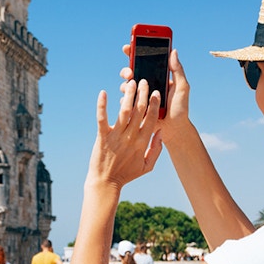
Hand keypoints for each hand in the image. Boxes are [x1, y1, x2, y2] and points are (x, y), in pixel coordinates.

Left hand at [86, 73, 162, 190]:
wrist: (106, 183)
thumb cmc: (126, 174)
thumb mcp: (147, 167)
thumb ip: (156, 150)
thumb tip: (161, 134)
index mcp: (143, 143)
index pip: (152, 119)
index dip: (154, 104)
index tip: (156, 92)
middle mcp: (131, 137)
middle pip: (140, 111)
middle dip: (143, 94)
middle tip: (144, 81)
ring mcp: (116, 136)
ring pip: (125, 111)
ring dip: (128, 95)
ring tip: (131, 82)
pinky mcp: (102, 137)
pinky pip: (102, 118)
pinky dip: (102, 105)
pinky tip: (103, 93)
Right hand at [120, 45, 193, 141]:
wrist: (174, 128)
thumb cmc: (180, 108)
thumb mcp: (182, 87)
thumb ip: (177, 70)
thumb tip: (173, 51)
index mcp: (157, 77)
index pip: (144, 61)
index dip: (135, 52)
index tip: (129, 46)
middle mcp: (147, 84)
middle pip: (131, 72)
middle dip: (127, 69)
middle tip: (130, 73)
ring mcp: (140, 96)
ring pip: (126, 85)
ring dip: (126, 84)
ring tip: (131, 86)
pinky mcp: (135, 107)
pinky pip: (125, 100)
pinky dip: (124, 98)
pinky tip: (128, 99)